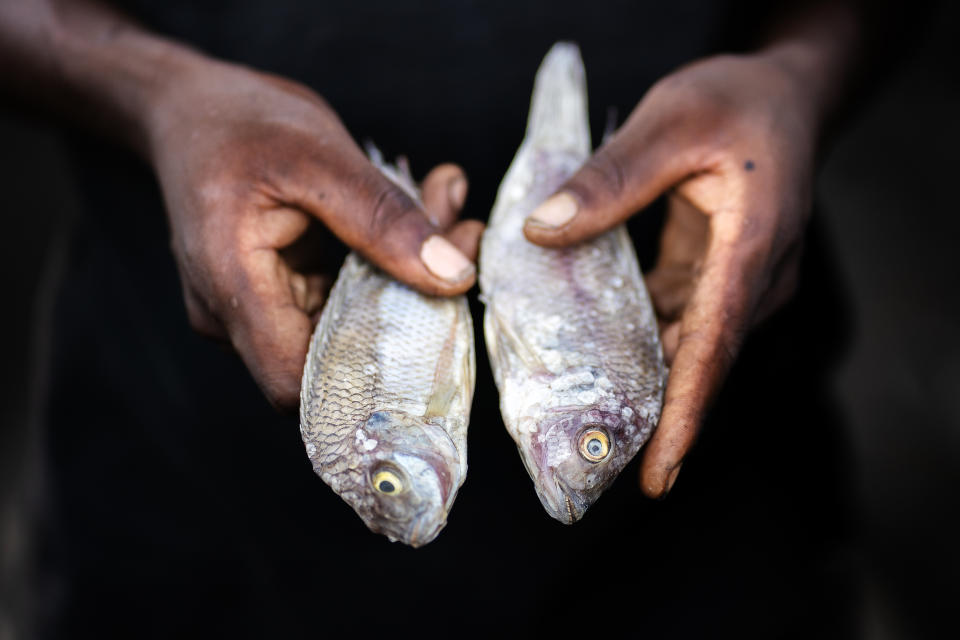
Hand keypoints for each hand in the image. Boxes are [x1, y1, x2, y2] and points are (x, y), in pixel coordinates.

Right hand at [146, 57, 482, 408]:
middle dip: (413, 302)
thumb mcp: (317, 156)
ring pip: (352, 322)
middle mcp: (237, 314)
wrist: (192, 106)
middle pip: (338, 350)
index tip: (434, 319)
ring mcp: (260, 307)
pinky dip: (387, 260)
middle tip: (463, 232)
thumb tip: (454, 277)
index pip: (295, 381)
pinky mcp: (284, 291)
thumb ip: (383, 219)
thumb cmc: (241, 122)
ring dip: (408, 274)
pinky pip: (346, 295)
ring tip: (444, 208)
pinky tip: (421, 210)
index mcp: (230, 285)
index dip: (364, 379)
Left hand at [523, 53, 819, 496]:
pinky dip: (644, 340)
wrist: (785, 94)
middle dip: (660, 417)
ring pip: (691, 347)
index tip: (660, 472)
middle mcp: (755, 277)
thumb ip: (610, 178)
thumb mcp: (671, 123)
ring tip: (592, 419)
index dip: (685, 412)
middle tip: (601, 462)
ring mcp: (739, 282)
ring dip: (646, 382)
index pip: (716, 343)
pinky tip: (600, 353)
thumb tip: (543, 230)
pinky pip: (681, 321)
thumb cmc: (739, 100)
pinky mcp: (718, 276)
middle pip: (704, 361)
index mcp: (753, 245)